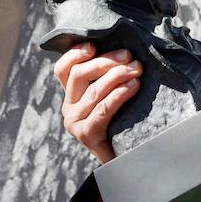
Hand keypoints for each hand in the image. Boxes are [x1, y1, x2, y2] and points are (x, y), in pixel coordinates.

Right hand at [53, 43, 142, 163]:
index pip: (63, 68)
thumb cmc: (124, 119)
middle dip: (106, 61)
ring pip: (93, 91)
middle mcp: (69, 106)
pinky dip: (118, 95)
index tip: (94, 45)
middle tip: (130, 57)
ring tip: (137, 70)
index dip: (75, 54)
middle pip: (79, 74)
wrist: (127, 157)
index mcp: (72, 94)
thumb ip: (111, 74)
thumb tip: (129, 50)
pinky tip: (133, 86)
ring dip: (117, 76)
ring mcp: (75, 121)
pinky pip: (102, 109)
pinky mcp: (86, 134)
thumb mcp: (114, 93)